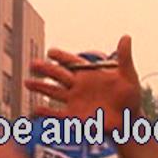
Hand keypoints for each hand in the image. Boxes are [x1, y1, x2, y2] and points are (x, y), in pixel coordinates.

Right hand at [26, 35, 142, 137]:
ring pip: (53, 92)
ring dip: (40, 87)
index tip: (51, 52)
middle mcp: (78, 86)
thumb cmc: (129, 97)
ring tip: (27, 82)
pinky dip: (46, 113)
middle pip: (58, 75)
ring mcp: (75, 101)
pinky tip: (35, 110)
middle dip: (45, 69)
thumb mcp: (129, 75)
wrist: (129, 120)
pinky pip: (57, 114)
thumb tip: (126, 37)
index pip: (72, 62)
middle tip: (33, 64)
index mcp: (89, 74)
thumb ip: (125, 57)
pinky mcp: (74, 117)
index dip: (62, 56)